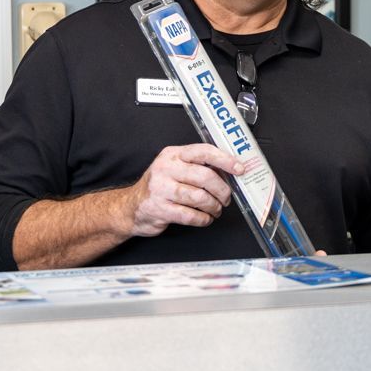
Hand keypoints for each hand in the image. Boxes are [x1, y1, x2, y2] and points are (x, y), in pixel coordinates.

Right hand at [124, 144, 244, 236]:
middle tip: (226, 198)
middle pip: (205, 177)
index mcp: (173, 154)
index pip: (204, 151)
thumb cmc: (160, 186)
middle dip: (222, 190)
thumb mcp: (175, 168)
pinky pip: (190, 215)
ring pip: (200, 198)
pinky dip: (203, 219)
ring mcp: (161, 189)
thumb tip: (229, 170)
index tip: (239, 168)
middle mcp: (166, 168)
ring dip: (214, 206)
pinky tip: (205, 218)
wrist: (131, 207)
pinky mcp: (159, 209)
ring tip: (216, 209)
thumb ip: (198, 166)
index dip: (225, 160)